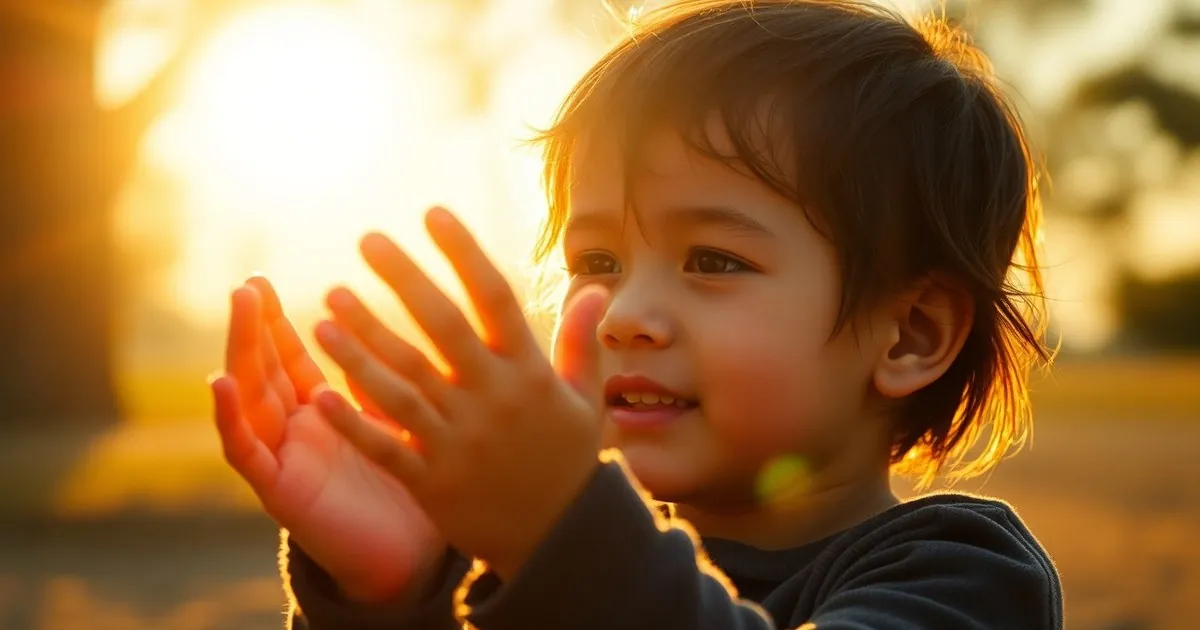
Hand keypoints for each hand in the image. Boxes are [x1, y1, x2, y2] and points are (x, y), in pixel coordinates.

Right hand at [211, 276, 443, 601]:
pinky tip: (219, 383)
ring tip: (239, 309)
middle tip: (246, 283)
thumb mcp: (395, 422)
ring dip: (240, 353)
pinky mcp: (279, 491)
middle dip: (253, 327)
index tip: (262, 280)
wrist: (408, 558)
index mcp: (322, 414)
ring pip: (249, 399)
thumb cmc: (407, 488)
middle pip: (263, 371)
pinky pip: (245, 451)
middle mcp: (295, 432)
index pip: (291, 359)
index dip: (275, 323)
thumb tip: (390, 326)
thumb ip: (383, 381)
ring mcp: (283, 459)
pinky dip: (229, 417)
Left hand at [312, 207, 609, 579]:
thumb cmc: (568, 460)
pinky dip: (353, 420)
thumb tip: (593, 287)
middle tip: (367, 240)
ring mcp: (458, 441)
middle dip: (403, 281)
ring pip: (402, 383)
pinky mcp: (431, 480)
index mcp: (527, 374)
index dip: (463, 253)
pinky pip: (386, 445)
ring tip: (329, 304)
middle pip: (441, 329)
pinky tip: (318, 391)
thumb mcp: (584, 399)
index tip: (434, 212)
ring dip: (362, 344)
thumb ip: (580, 341)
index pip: (494, 300)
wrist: (558, 540)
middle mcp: (490, 400)